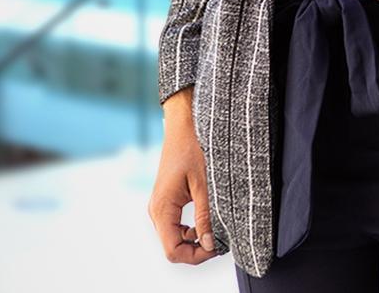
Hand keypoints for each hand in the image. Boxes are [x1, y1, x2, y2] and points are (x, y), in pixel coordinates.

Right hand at [148, 92, 218, 263]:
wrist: (184, 122)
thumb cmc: (192, 146)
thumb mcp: (205, 184)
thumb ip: (206, 217)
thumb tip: (210, 245)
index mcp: (162, 207)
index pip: (173, 251)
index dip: (196, 256)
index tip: (218, 247)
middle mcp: (157, 210)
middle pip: (172, 247)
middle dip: (197, 250)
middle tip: (222, 240)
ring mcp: (160, 205)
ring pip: (174, 238)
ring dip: (195, 241)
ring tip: (217, 230)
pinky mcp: (167, 200)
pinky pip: (176, 226)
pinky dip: (192, 230)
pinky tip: (208, 221)